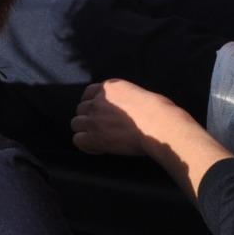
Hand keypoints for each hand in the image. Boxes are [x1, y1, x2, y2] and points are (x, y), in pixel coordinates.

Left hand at [71, 79, 189, 157]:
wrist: (158, 124)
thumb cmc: (158, 112)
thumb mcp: (137, 95)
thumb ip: (123, 99)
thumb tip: (122, 111)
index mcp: (109, 86)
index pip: (89, 92)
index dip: (92, 104)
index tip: (99, 113)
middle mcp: (98, 100)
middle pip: (80, 109)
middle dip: (89, 118)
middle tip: (102, 129)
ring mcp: (94, 117)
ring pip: (76, 124)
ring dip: (86, 131)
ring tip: (100, 139)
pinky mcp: (95, 135)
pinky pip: (78, 140)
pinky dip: (87, 145)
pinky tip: (99, 148)